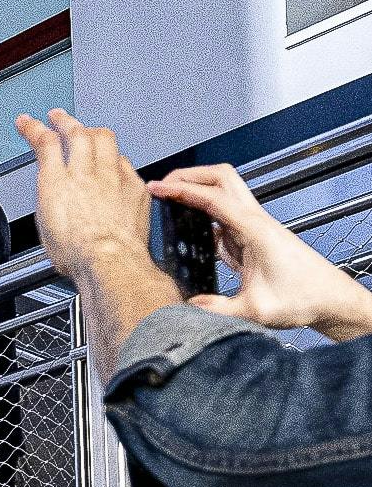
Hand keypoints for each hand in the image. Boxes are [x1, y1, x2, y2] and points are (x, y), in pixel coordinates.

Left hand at [21, 106, 204, 381]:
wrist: (111, 264)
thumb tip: (138, 278)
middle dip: (92, 132)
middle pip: (105, 143)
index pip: (123, 170)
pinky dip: (35, 129)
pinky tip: (25, 124)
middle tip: (78, 127)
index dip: (112, 165)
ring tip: (52, 118)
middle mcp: (113, 178)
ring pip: (78, 135)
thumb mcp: (137, 260)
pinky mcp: (59, 175)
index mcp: (133, 198)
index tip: (105, 168)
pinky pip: (47, 142)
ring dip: (64, 124)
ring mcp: (86, 172)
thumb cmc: (123, 273)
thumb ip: (136, 258)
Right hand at [144, 160, 371, 339]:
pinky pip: (225, 214)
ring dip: (198, 188)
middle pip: (221, 178)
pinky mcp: (253, 237)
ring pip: (224, 191)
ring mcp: (254, 226)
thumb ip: (219, 310)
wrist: (330, 299)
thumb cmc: (303, 299)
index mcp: (254, 230)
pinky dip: (205, 210)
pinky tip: (191, 227)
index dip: (181, 190)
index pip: (212, 197)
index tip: (155, 188)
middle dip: (189, 175)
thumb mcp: (257, 311)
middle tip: (161, 186)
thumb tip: (188, 306)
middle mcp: (255, 221)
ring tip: (170, 200)